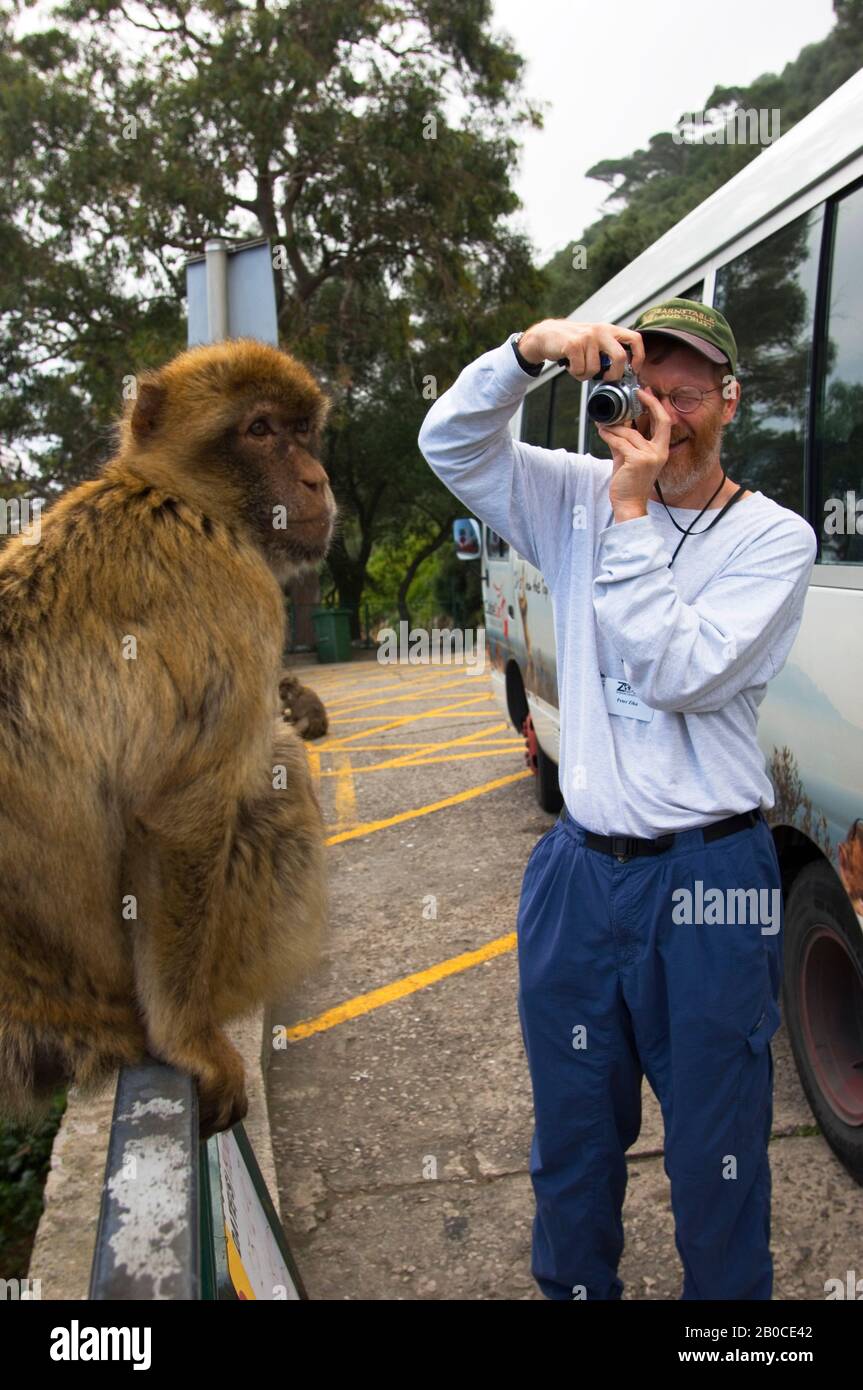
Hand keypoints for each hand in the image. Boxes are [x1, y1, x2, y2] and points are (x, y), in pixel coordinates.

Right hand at [518, 319, 644, 380]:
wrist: (546, 335)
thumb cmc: (572, 342)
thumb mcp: (594, 340)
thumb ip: (608, 351)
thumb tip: (622, 373)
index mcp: (609, 330)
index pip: (635, 339)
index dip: (639, 357)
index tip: (634, 370)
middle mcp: (601, 331)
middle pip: (620, 358)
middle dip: (614, 375)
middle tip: (606, 379)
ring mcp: (587, 337)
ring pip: (595, 369)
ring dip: (585, 375)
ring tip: (578, 366)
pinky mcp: (573, 344)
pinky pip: (580, 369)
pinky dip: (575, 373)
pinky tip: (570, 365)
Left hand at [596, 387, 671, 521]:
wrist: (628, 504)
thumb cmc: (629, 483)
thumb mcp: (628, 457)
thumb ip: (625, 441)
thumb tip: (616, 423)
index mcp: (661, 450)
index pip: (665, 422)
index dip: (656, 405)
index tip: (646, 393)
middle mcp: (659, 452)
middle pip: (659, 420)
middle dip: (649, 403)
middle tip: (635, 393)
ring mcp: (650, 457)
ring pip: (630, 433)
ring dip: (614, 428)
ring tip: (603, 425)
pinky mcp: (637, 461)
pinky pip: (620, 442)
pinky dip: (608, 435)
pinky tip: (602, 432)